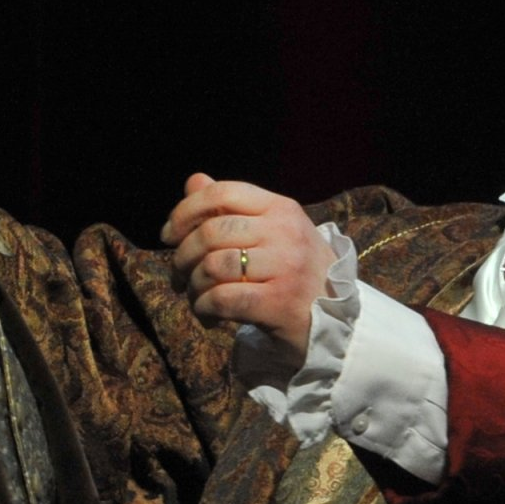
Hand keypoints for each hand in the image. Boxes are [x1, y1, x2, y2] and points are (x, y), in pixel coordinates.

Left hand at [162, 174, 335, 355]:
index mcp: (281, 208)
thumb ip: (232, 209)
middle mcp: (285, 232)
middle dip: (182, 256)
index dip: (186, 211)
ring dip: (193, 287)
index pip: (223, 193)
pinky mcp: (280, 303)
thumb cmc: (295, 275)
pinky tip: (208, 315)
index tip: (168, 235)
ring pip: (213, 267)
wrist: (336, 322)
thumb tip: (193, 180)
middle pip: (211, 232)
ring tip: (197, 298)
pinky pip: (223, 299)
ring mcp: (286, 267)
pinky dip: (204, 308)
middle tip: (179, 277)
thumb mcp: (270, 233)